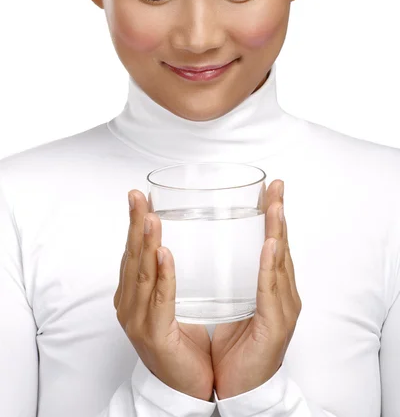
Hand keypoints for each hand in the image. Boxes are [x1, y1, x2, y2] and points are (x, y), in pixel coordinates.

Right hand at [113, 189, 213, 401]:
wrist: (187, 387)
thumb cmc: (182, 345)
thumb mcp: (168, 303)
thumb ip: (164, 278)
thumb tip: (169, 245)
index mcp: (131, 296)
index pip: (130, 252)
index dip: (134, 223)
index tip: (139, 197)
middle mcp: (129, 306)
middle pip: (131, 257)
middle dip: (134, 224)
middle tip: (138, 197)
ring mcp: (138, 321)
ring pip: (142, 274)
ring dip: (146, 243)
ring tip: (150, 217)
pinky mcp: (155, 334)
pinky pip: (160, 299)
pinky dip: (162, 275)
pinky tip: (164, 254)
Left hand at [211, 179, 301, 399]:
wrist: (239, 390)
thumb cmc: (235, 349)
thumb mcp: (234, 304)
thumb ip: (233, 279)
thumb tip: (212, 251)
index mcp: (272, 289)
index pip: (273, 243)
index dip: (272, 215)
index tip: (269, 188)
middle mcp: (283, 295)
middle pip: (281, 247)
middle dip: (278, 214)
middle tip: (275, 187)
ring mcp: (283, 310)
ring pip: (280, 263)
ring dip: (277, 231)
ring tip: (274, 205)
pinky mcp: (275, 327)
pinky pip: (270, 292)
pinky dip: (270, 266)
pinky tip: (270, 245)